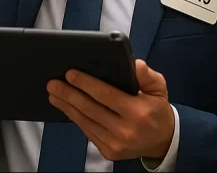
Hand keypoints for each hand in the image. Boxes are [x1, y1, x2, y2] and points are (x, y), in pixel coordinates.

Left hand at [47, 59, 174, 161]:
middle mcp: (125, 130)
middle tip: (53, 83)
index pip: (106, 95)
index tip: (70, 74)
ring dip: (67, 107)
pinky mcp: (108, 152)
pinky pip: (88, 132)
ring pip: (85, 122)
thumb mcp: (159, 86)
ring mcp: (115, 144)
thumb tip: (132, 64)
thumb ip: (146, 74)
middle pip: (90, 109)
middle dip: (69, 94)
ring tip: (54, 94)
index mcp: (138, 111)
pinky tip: (68, 108)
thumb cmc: (157, 109)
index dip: (86, 83)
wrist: (163, 140)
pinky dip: (76, 119)